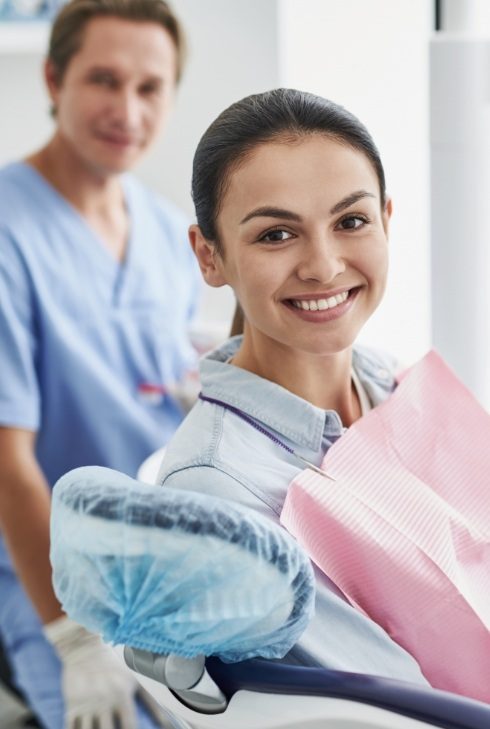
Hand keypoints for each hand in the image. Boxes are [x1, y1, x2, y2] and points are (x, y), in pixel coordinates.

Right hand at [44, 616, 159, 728]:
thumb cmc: (114, 667)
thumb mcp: (134, 681)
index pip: (130, 726)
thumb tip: (168, 725)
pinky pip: (71, 728)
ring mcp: (85, 705)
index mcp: (121, 695)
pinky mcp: (70, 706)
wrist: (85, 649)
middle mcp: (104, 701)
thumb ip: (151, 704)